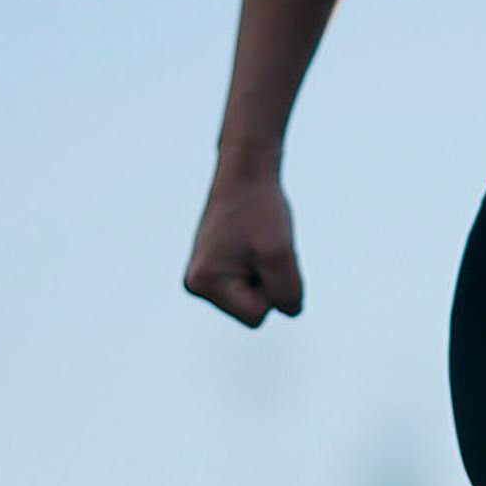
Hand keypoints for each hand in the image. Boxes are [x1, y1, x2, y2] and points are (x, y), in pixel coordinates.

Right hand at [182, 166, 303, 325]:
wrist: (246, 171)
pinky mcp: (215, 266)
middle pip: (253, 309)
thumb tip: (289, 309)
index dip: (273, 287)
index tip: (264, 252)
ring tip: (256, 240)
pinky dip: (261, 264)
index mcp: (203, 283)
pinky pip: (251, 282)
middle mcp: (196, 284)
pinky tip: (252, 241)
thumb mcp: (280, 254)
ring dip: (266, 271)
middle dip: (268, 280)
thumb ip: (288, 293)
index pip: (256, 315)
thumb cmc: (261, 208)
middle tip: (261, 244)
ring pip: (254, 296)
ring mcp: (204, 275)